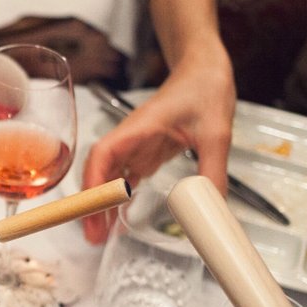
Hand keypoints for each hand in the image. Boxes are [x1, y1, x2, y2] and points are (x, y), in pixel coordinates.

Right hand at [81, 51, 234, 243]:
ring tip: (101, 234)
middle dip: (91, 204)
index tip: (91, 208)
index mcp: (137, 128)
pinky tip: (119, 217)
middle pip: (99, 172)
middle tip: (93, 235)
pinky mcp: (146, 152)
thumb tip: (212, 207)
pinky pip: (126, 178)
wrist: (205, 70)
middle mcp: (130, 138)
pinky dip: (119, 198)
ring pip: (109, 178)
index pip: (102, 156)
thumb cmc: (204, 88)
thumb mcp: (215, 132)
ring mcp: (136, 146)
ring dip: (102, 204)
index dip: (94, 184)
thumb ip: (213, 170)